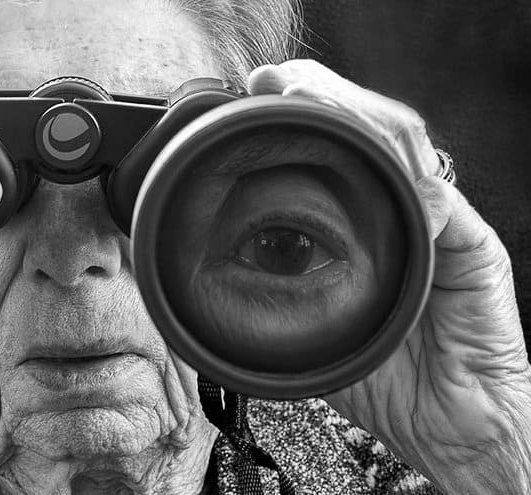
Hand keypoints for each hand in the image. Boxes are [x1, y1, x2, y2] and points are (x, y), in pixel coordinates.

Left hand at [248, 60, 530, 493]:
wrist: (448, 427)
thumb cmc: (382, 377)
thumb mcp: (310, 327)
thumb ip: (276, 294)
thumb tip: (208, 270)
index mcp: (373, 220)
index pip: (343, 147)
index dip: (304, 113)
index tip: (255, 94)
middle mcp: (410, 210)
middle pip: (372, 131)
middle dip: (324, 96)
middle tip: (272, 80)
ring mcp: (444, 225)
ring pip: (406, 148)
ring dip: (355, 115)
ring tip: (307, 93)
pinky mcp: (476, 252)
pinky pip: (444, 204)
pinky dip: (411, 184)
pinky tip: (375, 161)